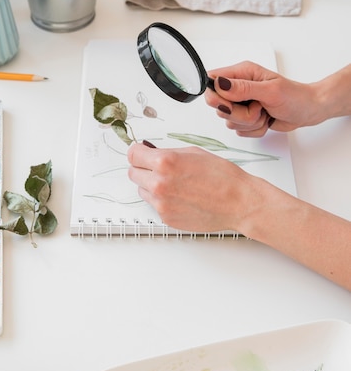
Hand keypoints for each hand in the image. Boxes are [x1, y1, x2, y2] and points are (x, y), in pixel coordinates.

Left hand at [127, 143, 256, 233]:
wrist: (238, 202)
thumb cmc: (222, 177)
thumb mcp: (193, 152)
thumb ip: (168, 153)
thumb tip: (151, 153)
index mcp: (164, 162)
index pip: (133, 155)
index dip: (138, 152)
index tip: (142, 153)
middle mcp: (159, 184)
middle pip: (133, 173)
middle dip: (143, 168)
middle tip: (157, 168)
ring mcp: (161, 203)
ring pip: (142, 190)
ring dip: (151, 185)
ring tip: (174, 184)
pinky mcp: (166, 218)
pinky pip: (154, 205)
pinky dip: (163, 200)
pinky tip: (181, 197)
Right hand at [205, 62, 316, 136]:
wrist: (308, 110)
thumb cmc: (295, 96)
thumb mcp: (270, 90)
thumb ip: (244, 88)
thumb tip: (220, 84)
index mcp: (242, 73)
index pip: (212, 81)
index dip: (216, 96)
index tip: (231, 104)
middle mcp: (238, 87)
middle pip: (219, 106)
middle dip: (239, 113)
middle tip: (258, 107)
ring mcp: (241, 104)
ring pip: (229, 121)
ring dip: (250, 122)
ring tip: (265, 112)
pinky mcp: (245, 118)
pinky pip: (239, 130)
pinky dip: (254, 130)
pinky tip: (266, 119)